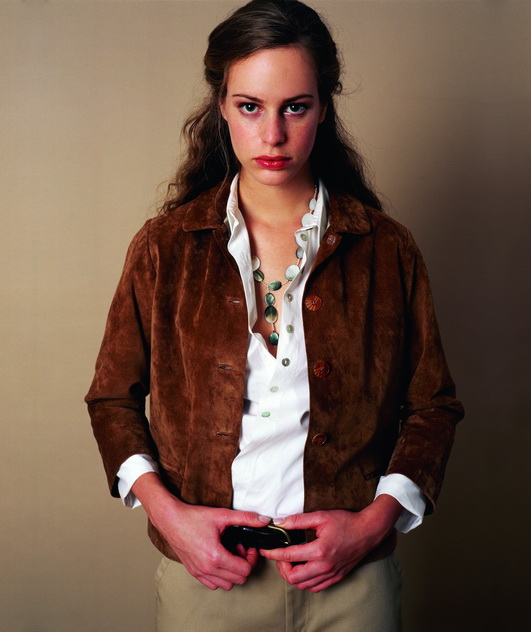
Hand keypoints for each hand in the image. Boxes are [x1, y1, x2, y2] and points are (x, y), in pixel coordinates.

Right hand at [132, 472, 269, 589]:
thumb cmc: (194, 517)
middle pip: (238, 579)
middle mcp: (207, 569)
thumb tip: (264, 520)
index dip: (251, 558)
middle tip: (238, 548)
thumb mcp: (222, 515)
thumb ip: (246, 518)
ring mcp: (199, 572)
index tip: (247, 547)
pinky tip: (219, 559)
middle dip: (243, 564)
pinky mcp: (193, 572)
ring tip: (229, 553)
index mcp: (216, 556)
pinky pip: (213, 584)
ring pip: (226, 585)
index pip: (245, 570)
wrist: (170, 520)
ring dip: (232, 572)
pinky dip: (220, 576)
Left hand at [260, 495, 402, 591]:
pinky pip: (315, 587)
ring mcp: (331, 574)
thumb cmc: (346, 522)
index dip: (273, 554)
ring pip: (303, 585)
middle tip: (280, 556)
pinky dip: (305, 581)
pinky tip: (304, 569)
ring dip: (293, 576)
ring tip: (290, 562)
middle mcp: (325, 566)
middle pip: (293, 578)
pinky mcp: (336, 577)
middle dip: (281, 568)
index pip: (289, 557)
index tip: (266, 550)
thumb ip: (298, 520)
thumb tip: (279, 522)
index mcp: (319, 551)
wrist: (368, 531)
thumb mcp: (320, 516)